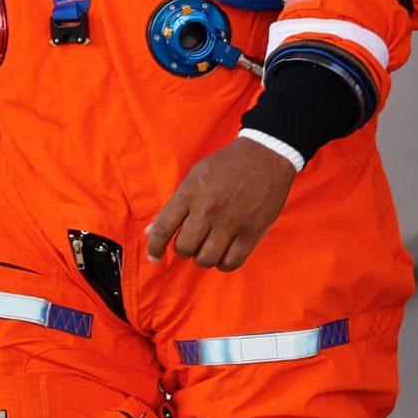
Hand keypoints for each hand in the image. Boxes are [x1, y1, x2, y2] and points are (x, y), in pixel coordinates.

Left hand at [145, 137, 296, 270]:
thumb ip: (176, 204)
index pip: (163, 228)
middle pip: (185, 248)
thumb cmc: (228, 165)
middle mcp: (208, 209)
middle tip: (195, 240)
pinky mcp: (252, 231)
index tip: (155, 257)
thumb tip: (151, 231)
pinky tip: (225, 252)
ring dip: (205, 256)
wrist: (267, 154)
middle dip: (186, 249)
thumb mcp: (196, 176)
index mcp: (191, 193)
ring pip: (206, 259)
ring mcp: (231, 222)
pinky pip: (231, 262)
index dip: (155, 247)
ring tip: (211, 246)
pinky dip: (224, 263)